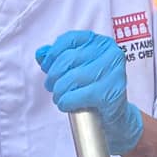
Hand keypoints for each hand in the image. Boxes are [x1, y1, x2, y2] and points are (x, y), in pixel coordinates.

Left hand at [35, 29, 143, 155]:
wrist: (115, 116)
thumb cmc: (94, 89)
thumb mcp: (77, 69)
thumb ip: (59, 58)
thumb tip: (41, 53)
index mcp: (101, 43)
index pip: (70, 39)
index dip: (52, 54)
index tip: (46, 67)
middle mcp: (111, 53)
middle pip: (68, 59)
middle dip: (53, 76)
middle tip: (52, 87)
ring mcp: (114, 72)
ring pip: (71, 78)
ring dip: (59, 92)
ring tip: (60, 98)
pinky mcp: (111, 92)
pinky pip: (78, 95)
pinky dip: (66, 102)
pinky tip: (66, 105)